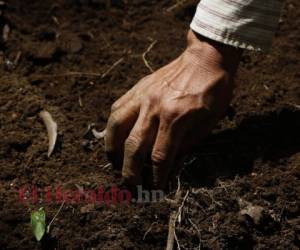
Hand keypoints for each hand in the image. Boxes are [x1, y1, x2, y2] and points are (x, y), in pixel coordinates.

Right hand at [105, 30, 241, 188]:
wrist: (206, 59)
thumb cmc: (213, 91)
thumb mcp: (209, 122)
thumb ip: (186, 143)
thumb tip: (168, 160)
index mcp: (176, 118)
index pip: (160, 157)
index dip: (157, 177)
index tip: (155, 187)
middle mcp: (155, 108)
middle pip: (134, 146)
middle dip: (130, 171)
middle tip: (131, 183)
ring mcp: (143, 96)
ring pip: (116, 126)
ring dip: (112, 148)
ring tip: (114, 161)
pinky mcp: (138, 88)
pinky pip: (117, 108)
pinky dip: (112, 126)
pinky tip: (114, 135)